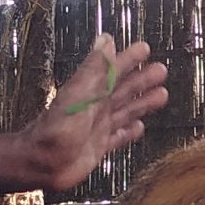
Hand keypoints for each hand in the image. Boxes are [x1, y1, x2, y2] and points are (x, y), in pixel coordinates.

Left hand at [20, 35, 167, 192]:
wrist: (42, 165)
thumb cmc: (57, 130)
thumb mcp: (78, 96)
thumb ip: (95, 69)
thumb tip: (106, 39)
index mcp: (90, 91)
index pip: (114, 71)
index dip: (128, 59)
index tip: (145, 48)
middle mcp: (96, 107)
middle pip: (124, 90)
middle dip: (142, 80)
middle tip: (162, 70)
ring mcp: (98, 127)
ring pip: (126, 111)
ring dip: (143, 103)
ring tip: (162, 95)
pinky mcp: (99, 147)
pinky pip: (118, 137)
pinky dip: (130, 132)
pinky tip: (140, 128)